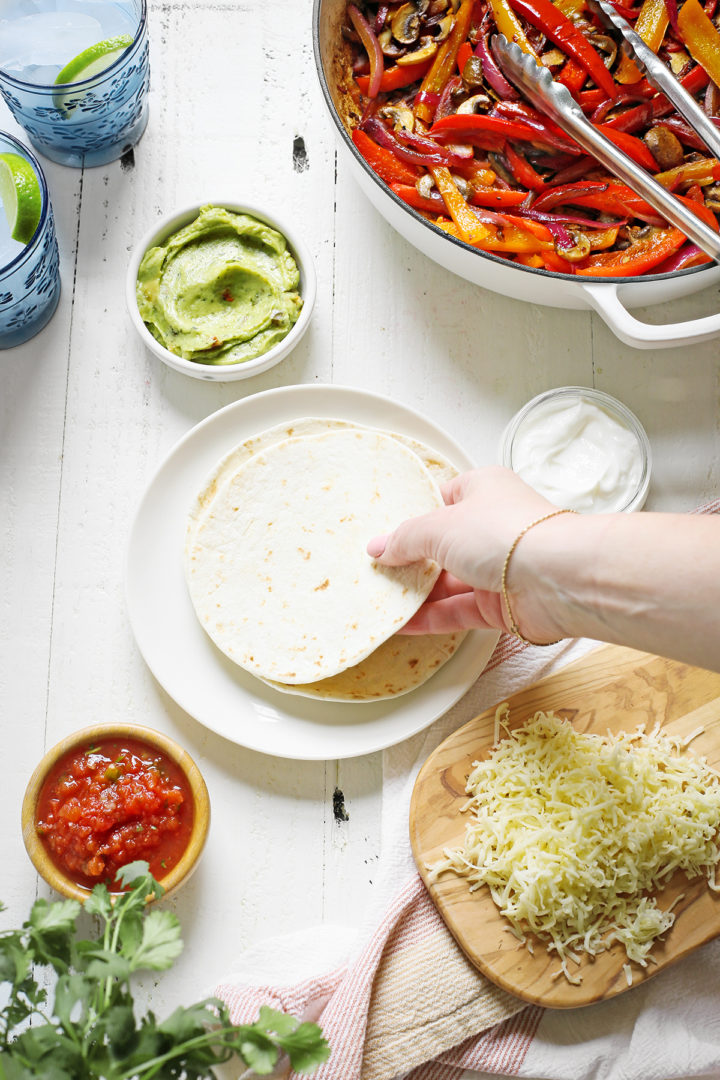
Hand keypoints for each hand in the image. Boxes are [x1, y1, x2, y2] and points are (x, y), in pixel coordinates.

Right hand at [367, 467, 561, 639]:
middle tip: (375, 572)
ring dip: (417, 592)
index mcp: (483, 490)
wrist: (560, 578)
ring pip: (449, 581)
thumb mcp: (440, 526)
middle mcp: (492, 526)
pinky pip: (459, 610)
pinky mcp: (502, 604)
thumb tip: (378, 547)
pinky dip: (432, 617)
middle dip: (411, 560)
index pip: (442, 498)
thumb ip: (405, 538)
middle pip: (443, 544)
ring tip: (380, 601)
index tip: (383, 535)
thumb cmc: (506, 533)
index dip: (413, 516)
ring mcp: (498, 567)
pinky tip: (402, 624)